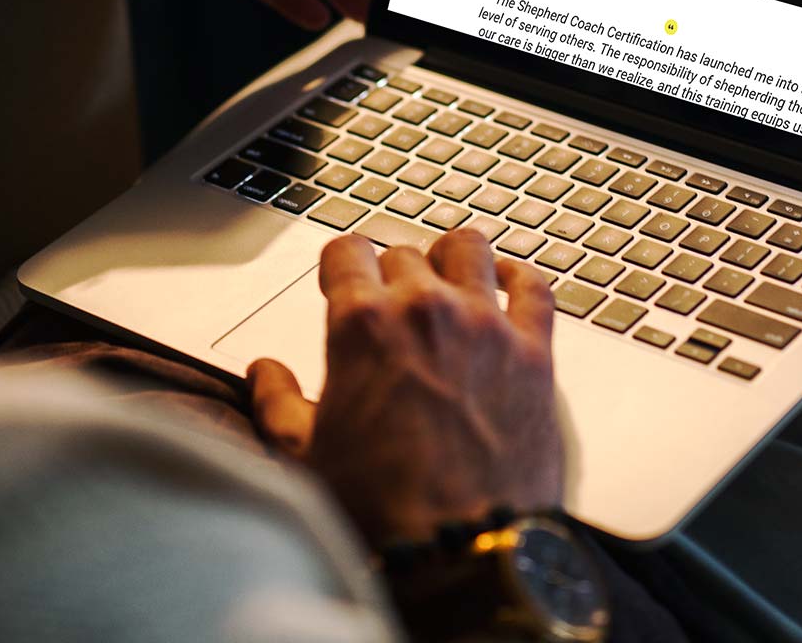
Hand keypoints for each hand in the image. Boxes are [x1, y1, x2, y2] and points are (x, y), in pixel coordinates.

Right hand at [248, 228, 564, 546]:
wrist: (459, 553)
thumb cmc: (383, 512)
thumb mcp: (304, 457)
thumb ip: (278, 403)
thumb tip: (266, 372)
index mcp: (362, 326)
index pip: (347, 251)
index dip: (343, 264)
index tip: (345, 276)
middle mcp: (425, 311)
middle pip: (405, 255)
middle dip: (393, 273)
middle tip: (391, 300)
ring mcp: (486, 325)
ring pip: (468, 249)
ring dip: (452, 257)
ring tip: (448, 272)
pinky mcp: (534, 350)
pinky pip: (534, 285)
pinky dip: (519, 275)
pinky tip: (508, 282)